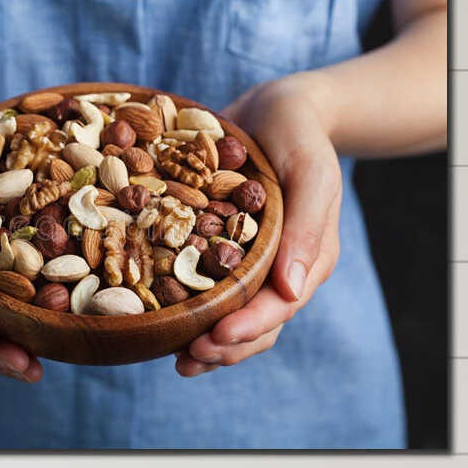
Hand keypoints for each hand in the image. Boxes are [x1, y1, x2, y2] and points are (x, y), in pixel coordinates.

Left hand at [177, 76, 341, 377]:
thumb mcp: (311, 169)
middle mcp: (278, 270)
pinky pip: (202, 288)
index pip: (278, 308)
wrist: (275, 108)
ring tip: (174, 359)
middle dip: (222, 348)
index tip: (214, 340)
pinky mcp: (219, 252)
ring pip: (229, 317)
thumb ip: (307, 226)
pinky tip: (156, 320)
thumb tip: (291, 291)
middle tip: (187, 359)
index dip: (247, 329)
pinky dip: (184, 308)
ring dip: (204, 342)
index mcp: (306, 259)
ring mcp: (248, 265)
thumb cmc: (300, 134)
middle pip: (254, 326)